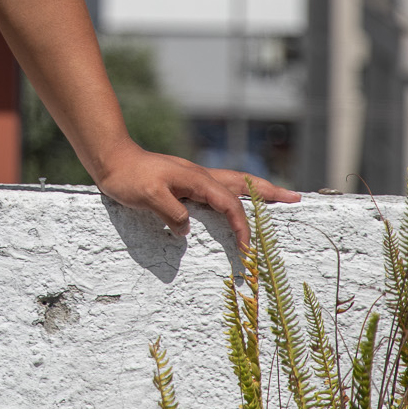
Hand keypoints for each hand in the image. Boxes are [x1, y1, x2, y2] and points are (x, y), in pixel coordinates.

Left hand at [95, 149, 299, 248]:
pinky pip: (218, 189)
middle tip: (295, 198)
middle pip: (243, 184)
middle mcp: (201, 176)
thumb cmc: (129, 177)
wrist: (112, 159)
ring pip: (233, 184)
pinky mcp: (185, 182)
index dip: (242, 227)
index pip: (230, 205)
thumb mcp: (148, 196)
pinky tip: (234, 200)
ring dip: (256, 190)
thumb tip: (186, 230)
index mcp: (197, 180)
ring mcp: (194, 178)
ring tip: (276, 196)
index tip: (246, 249)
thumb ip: (170, 213)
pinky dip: (235, 193)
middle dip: (269, 192)